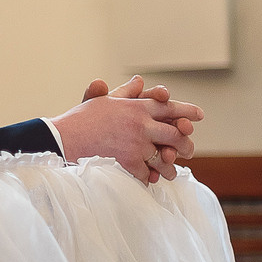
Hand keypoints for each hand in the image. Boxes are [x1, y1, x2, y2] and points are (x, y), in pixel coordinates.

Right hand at [52, 79, 199, 183]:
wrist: (63, 138)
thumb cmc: (81, 118)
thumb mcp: (104, 100)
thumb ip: (126, 92)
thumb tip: (140, 80)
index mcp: (137, 107)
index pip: (170, 107)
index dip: (187, 111)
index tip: (199, 116)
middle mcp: (141, 124)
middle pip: (175, 134)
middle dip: (185, 143)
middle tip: (188, 150)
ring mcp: (136, 144)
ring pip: (164, 158)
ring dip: (170, 166)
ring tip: (172, 172)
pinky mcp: (128, 161)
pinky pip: (146, 173)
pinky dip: (148, 178)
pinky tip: (150, 180)